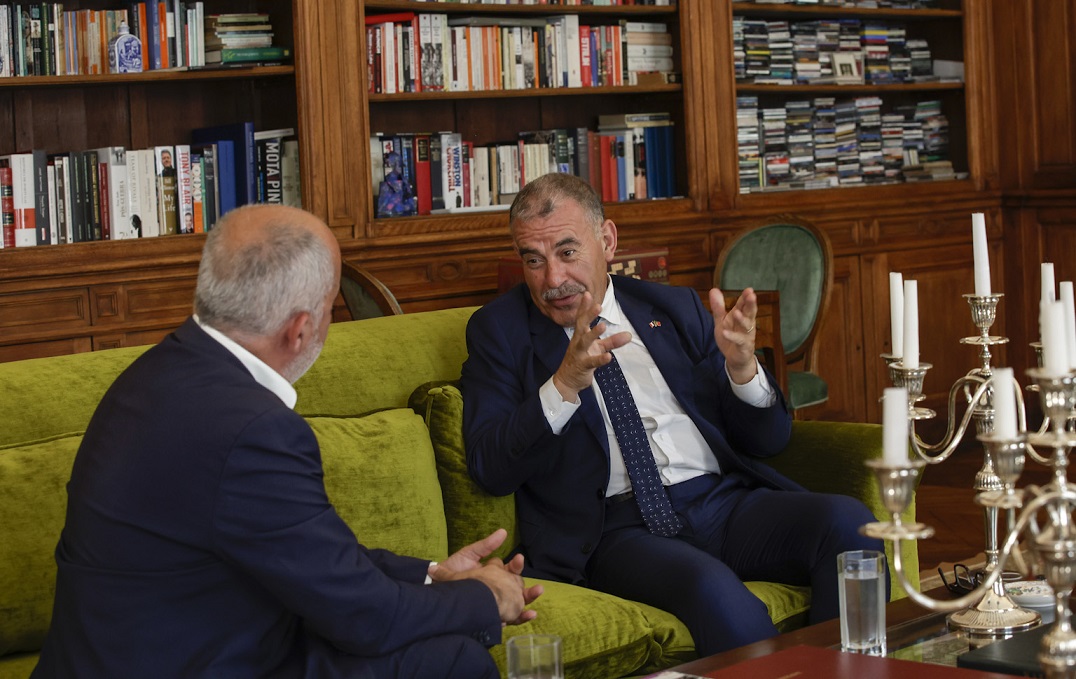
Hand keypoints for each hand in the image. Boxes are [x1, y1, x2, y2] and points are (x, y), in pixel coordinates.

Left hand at [429, 534, 543, 624]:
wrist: (437, 586)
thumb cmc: (452, 570)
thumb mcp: (470, 554)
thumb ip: (487, 545)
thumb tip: (504, 531)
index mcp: (493, 574)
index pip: (510, 570)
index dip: (516, 565)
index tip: (519, 559)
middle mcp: (497, 589)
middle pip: (517, 588)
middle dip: (527, 587)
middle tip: (537, 586)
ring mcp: (495, 603)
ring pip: (517, 604)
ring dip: (529, 600)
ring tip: (538, 596)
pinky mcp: (492, 616)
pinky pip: (510, 619)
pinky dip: (521, 618)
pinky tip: (529, 614)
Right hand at [551, 292, 630, 401]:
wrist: (567, 380)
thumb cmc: (582, 360)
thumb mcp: (598, 348)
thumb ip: (613, 341)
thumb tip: (629, 335)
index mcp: (580, 335)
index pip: (581, 319)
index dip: (584, 307)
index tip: (587, 294)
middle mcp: (578, 342)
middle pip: (582, 326)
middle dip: (588, 315)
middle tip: (598, 305)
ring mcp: (579, 354)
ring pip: (584, 342)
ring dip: (593, 333)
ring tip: (602, 325)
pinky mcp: (582, 366)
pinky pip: (592, 362)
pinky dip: (600, 359)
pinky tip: (609, 356)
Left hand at [709, 287, 758, 384]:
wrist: (734, 358)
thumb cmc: (730, 337)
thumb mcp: (721, 321)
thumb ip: (718, 307)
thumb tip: (713, 289)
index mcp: (741, 316)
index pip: (744, 305)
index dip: (746, 297)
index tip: (749, 290)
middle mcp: (746, 324)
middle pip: (750, 313)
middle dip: (750, 304)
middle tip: (752, 295)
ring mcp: (746, 335)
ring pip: (747, 326)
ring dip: (742, 319)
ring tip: (736, 312)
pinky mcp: (744, 346)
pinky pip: (739, 341)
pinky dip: (732, 336)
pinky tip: (725, 332)